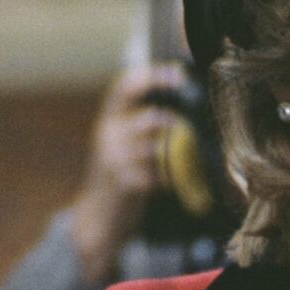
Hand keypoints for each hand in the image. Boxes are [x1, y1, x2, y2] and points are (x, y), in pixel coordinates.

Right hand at [69, 63, 185, 282]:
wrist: (99, 215)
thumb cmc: (118, 174)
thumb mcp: (120, 142)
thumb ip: (139, 121)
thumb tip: (178, 102)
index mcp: (107, 119)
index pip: (125, 87)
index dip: (152, 77)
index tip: (177, 74)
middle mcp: (108, 135)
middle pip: (150, 118)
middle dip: (175, 123)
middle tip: (190, 128)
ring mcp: (115, 160)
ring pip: (158, 146)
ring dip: (176, 152)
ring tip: (182, 159)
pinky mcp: (126, 183)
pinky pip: (158, 173)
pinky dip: (169, 177)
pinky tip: (168, 182)